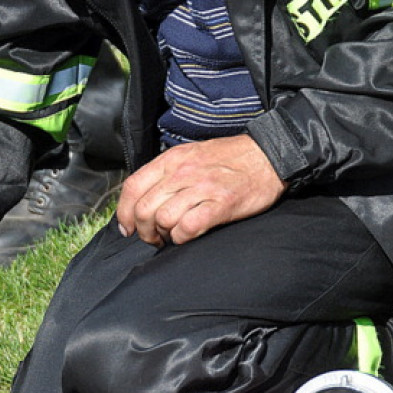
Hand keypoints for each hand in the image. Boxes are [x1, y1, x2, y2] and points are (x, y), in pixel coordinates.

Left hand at [116, 134, 287, 246]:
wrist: (269, 155)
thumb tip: (145, 198)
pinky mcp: (221, 205)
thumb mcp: (192, 154)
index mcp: (173, 159)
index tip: (127, 227)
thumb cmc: (230, 158)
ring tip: (173, 236)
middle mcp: (183, 172)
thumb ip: (168, 173)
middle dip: (144, 231)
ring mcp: (202, 188)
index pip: (133, 186)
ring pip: (163, 219)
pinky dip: (183, 237)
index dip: (124, 212)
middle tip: (154, 237)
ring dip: (164, 235)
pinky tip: (189, 235)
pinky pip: (188, 227)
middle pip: (145, 208)